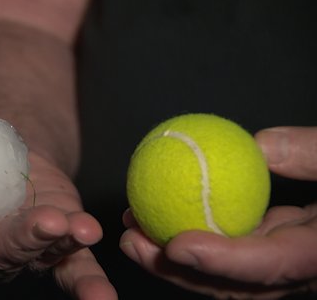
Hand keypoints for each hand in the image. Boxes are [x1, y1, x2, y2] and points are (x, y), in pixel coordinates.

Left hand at [120, 126, 316, 298]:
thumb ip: (313, 153)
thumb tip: (256, 146)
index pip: (270, 265)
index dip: (222, 261)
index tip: (176, 243)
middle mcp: (300, 270)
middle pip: (232, 284)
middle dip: (176, 269)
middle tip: (131, 239)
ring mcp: (283, 264)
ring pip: (223, 274)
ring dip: (172, 257)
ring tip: (131, 226)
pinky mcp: (273, 249)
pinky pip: (228, 250)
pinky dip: (193, 236)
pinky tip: (159, 212)